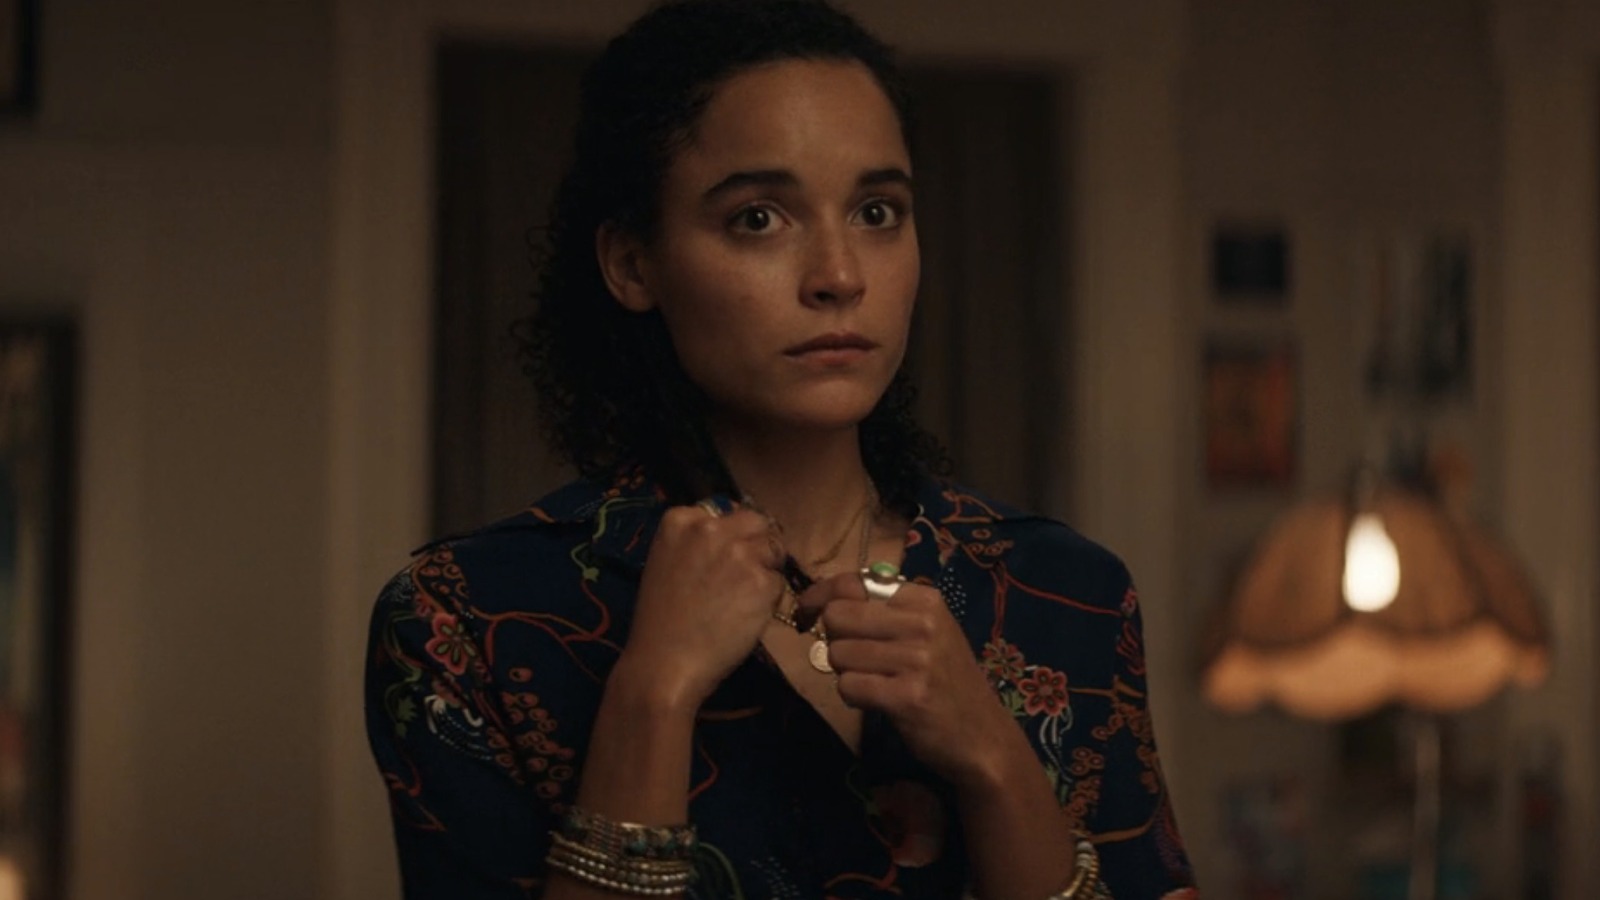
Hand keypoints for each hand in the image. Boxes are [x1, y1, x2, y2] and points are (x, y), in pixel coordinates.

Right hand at [616, 500, 784, 711]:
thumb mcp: (667, 563)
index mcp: (680, 519)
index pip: (727, 511)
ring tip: (744, 600)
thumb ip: (697, 544)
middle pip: (756, 522)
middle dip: (757, 545)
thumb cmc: (660, 622)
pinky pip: (778, 582)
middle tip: (747, 575)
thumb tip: (734, 538)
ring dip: (766, 571)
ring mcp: (739, 553)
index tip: (727, 558)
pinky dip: (769, 600)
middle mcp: (711, 528)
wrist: (664, 664)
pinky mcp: (761, 580)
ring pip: (773, 550)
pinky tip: (746, 617)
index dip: (734, 536)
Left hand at [795, 572, 1021, 790]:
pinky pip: (848, 685)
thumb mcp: (927, 633)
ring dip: (846, 672)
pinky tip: (877, 702)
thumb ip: (885, 612)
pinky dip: (853, 697)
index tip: (809, 612)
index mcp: (924, 599)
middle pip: (838, 616)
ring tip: (875, 683)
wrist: (983, 736)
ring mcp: (917, 659)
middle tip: (857, 660)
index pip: (852, 582)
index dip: (821, 596)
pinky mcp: (908, 696)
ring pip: (838, 652)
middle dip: (836, 640)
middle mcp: (923, 622)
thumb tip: (825, 600)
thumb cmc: (947, 682)